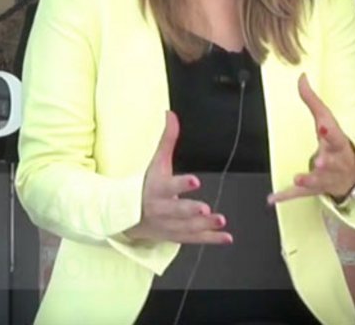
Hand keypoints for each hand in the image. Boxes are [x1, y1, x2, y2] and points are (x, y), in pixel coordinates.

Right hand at [123, 111, 231, 244]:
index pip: (169, 185)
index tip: (195, 180)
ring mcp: (169, 224)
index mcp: (157, 188)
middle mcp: (162, 208)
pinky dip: (210, 239)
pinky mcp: (176, 235)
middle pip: (177, 210)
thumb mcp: (156, 163)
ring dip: (204, 225)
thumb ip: (166, 140)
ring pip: (187, 227)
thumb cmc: (145, 184)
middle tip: (205, 209)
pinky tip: (226, 237)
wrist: (128, 214)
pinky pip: (194, 239)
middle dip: (191, 210)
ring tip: (220, 220)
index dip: (182, 184)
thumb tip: (171, 114)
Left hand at [267, 73, 354, 205]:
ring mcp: (323, 178)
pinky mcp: (313, 190)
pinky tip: (272, 198)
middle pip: (330, 161)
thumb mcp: (328, 122)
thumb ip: (313, 101)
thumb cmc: (337, 145)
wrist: (354, 176)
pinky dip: (286, 196)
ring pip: (317, 180)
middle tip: (319, 161)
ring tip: (298, 178)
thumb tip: (301, 77)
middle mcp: (333, 162)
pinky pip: (299, 195)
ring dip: (308, 179)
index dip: (329, 131)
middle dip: (325, 162)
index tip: (324, 127)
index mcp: (337, 143)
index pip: (335, 135)